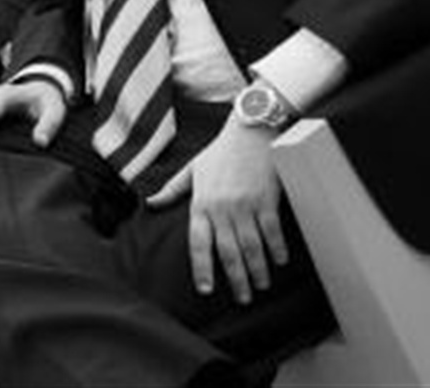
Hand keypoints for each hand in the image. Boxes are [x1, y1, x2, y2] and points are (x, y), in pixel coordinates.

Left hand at [147, 114, 287, 304]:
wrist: (249, 130)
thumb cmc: (220, 150)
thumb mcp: (192, 169)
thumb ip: (172, 190)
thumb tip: (150, 203)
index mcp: (202, 203)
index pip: (198, 243)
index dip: (202, 268)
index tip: (206, 290)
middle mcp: (222, 207)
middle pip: (227, 252)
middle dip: (236, 279)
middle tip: (243, 299)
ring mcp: (245, 205)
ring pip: (251, 247)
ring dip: (257, 270)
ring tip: (261, 286)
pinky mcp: (266, 199)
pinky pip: (271, 231)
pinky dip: (276, 249)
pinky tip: (279, 262)